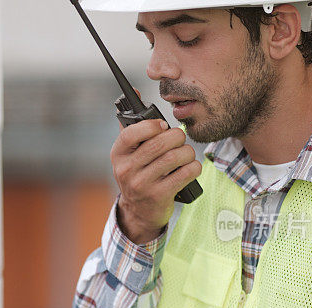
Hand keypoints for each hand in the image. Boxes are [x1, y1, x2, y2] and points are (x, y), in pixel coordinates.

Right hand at [111, 119, 200, 243]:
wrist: (139, 211)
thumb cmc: (137, 174)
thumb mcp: (128, 153)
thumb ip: (131, 124)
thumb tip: (135, 91)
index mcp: (118, 154)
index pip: (130, 133)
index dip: (151, 126)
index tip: (163, 126)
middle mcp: (126, 170)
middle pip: (159, 144)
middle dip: (177, 137)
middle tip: (180, 139)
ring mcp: (141, 184)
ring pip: (174, 158)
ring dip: (187, 152)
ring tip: (186, 154)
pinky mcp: (158, 196)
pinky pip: (184, 174)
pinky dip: (193, 168)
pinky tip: (190, 167)